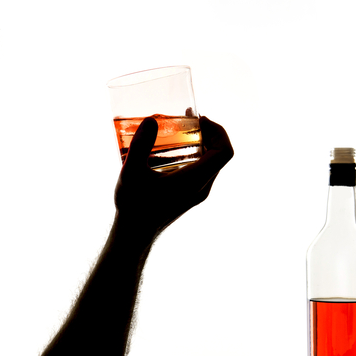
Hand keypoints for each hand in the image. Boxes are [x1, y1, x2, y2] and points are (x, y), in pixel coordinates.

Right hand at [114, 116, 232, 243]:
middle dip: (207, 133)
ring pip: (211, 163)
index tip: (198, 119)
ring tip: (179, 133)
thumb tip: (151, 120)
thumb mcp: (131, 173)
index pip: (224, 152)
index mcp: (194, 181)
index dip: (218, 130)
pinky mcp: (189, 197)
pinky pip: (202, 171)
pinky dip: (194, 156)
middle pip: (219, 155)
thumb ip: (140, 146)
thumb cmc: (133, 207)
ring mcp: (197, 194)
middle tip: (187, 120)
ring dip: (201, 144)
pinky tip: (171, 152)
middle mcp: (201, 188)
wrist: (133, 235)